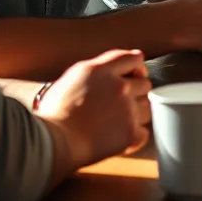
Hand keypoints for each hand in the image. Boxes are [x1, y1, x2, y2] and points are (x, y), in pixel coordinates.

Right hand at [37, 49, 150, 170]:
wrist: (54, 142)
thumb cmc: (54, 114)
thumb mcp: (71, 78)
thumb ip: (94, 71)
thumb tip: (106, 72)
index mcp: (102, 71)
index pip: (132, 58)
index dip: (136, 65)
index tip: (135, 73)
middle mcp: (119, 87)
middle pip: (145, 83)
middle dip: (137, 91)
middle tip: (126, 101)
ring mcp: (127, 110)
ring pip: (147, 107)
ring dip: (137, 113)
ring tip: (121, 120)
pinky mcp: (129, 133)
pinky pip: (144, 133)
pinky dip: (135, 137)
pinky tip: (123, 138)